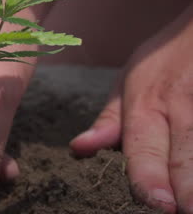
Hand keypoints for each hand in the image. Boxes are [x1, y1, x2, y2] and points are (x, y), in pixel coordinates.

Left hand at [70, 4, 192, 213]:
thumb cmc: (163, 62)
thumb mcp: (129, 84)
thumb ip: (109, 121)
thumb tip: (79, 149)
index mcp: (147, 105)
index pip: (145, 147)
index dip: (151, 177)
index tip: (159, 204)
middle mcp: (181, 110)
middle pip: (186, 157)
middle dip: (187, 189)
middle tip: (183, 211)